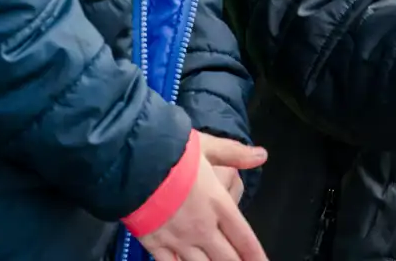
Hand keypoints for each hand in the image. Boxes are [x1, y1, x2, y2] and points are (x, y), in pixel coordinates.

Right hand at [139, 147, 268, 260]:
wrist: (134, 165)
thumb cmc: (173, 153)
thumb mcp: (208, 146)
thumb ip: (235, 154)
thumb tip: (261, 155)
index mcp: (219, 205)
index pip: (244, 237)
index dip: (255, 255)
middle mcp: (203, 228)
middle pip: (227, 258)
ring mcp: (179, 240)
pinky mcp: (156, 245)